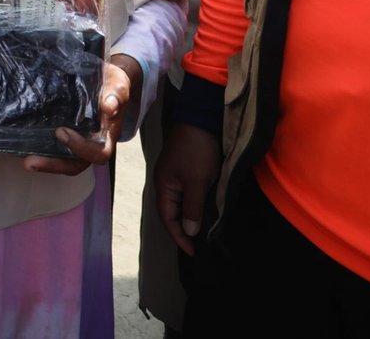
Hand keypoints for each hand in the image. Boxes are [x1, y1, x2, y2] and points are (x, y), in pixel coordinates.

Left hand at [23, 55, 138, 176]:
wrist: (108, 81)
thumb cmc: (113, 84)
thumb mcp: (118, 85)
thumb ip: (116, 94)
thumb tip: (109, 107)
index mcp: (108, 135)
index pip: (98, 152)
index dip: (81, 148)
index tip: (61, 132)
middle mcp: (94, 143)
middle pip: (77, 164)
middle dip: (54, 164)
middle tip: (31, 161)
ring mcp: (79, 141)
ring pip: (65, 161)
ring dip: (46, 163)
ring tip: (26, 161)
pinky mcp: (66, 135)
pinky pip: (55, 149)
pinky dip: (42, 151)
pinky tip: (24, 147)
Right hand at [154, 121, 220, 255]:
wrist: (201, 118)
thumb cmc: (196, 151)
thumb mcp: (196, 181)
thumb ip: (192, 207)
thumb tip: (190, 231)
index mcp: (163, 186)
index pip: (168, 218)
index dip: (180, 237)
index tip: (194, 252)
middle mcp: (166, 182)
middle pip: (172, 212)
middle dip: (184, 230)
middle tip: (199, 245)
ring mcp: (176, 175)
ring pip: (181, 203)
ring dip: (190, 218)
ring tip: (203, 233)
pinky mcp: (187, 169)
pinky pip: (188, 194)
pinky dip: (195, 205)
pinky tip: (205, 211)